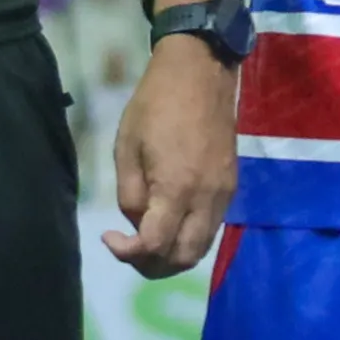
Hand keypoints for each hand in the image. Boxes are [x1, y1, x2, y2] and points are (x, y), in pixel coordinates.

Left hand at [108, 16, 235, 273]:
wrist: (200, 73)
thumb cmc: (154, 104)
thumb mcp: (126, 147)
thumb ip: (130, 194)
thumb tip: (137, 224)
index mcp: (177, 188)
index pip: (155, 245)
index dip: (128, 253)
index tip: (109, 238)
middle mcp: (206, 199)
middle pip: (184, 258)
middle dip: (152, 266)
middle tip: (128, 250)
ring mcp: (224, 195)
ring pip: (201, 248)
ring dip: (172, 255)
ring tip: (145, 242)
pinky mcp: (230, 187)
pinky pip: (210, 228)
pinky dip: (188, 238)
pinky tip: (168, 222)